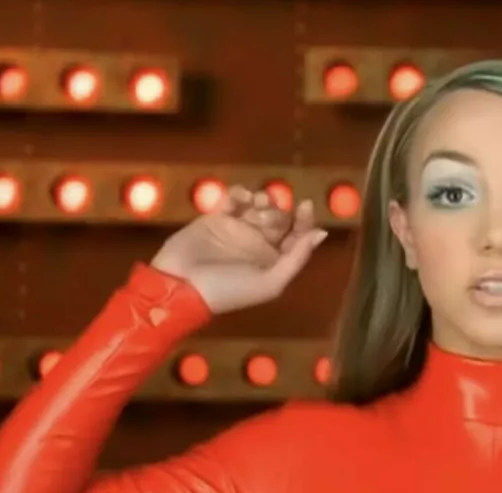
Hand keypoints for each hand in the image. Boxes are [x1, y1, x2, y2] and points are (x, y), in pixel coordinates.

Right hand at [150, 186, 326, 313]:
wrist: (180, 286)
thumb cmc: (229, 289)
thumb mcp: (270, 282)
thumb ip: (297, 257)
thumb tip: (321, 233)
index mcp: (274, 260)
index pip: (297, 236)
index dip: (305, 221)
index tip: (305, 205)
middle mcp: (258, 243)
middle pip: (280, 218)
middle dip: (278, 212)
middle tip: (264, 216)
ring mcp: (237, 229)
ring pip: (259, 205)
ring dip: (262, 200)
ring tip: (255, 203)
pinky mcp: (216, 218)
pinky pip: (234, 200)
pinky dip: (240, 194)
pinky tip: (239, 197)